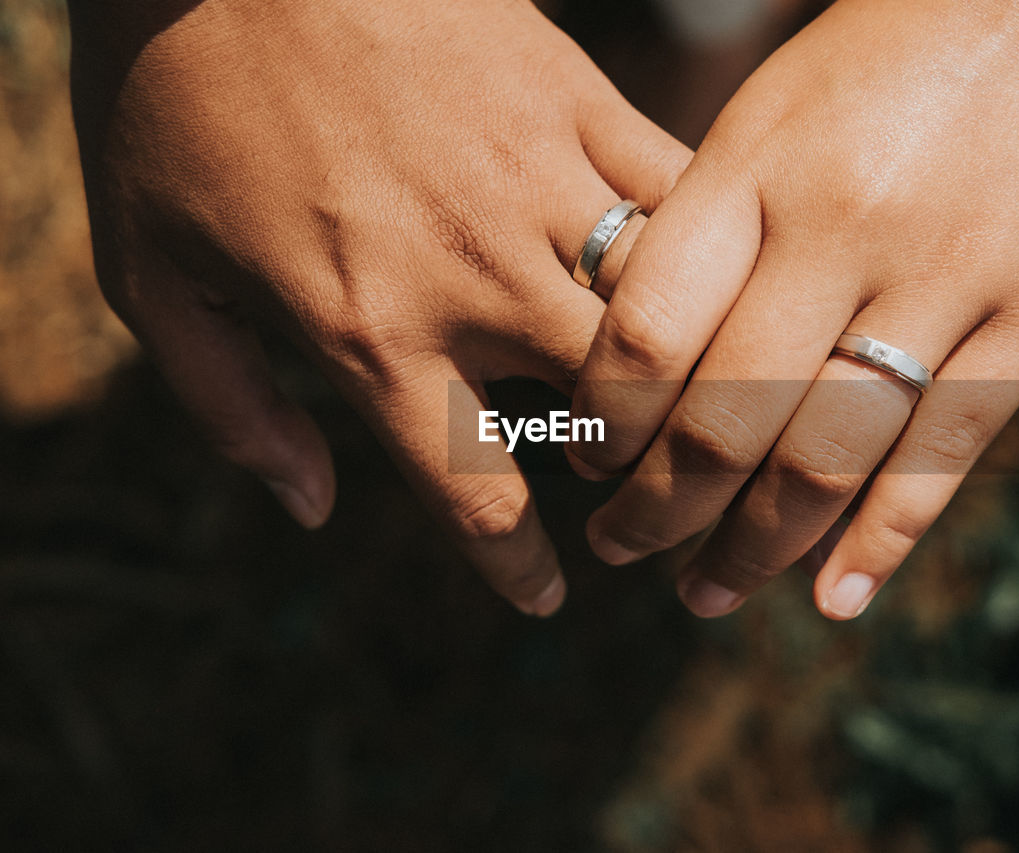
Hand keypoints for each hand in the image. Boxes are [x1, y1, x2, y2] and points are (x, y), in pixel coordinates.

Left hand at [68, 0, 688, 614]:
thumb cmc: (174, 96)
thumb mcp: (148, 271)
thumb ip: (230, 406)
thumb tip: (313, 503)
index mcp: (370, 334)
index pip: (473, 489)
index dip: (517, 563)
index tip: (547, 593)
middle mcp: (475, 280)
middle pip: (608, 411)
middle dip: (638, 473)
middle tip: (639, 498)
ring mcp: (538, 187)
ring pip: (665, 312)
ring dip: (686, 370)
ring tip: (687, 398)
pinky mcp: (576, 101)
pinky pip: (674, 193)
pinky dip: (700, 245)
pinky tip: (710, 269)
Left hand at [567, 0, 1018, 617]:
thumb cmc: (879, 62)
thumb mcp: (762, 119)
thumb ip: (701, 234)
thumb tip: (631, 364)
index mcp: (754, 173)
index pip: (646, 338)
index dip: (604, 425)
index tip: (589, 464)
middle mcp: (843, 230)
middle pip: (726, 418)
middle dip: (658, 507)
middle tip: (623, 546)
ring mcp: (949, 277)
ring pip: (827, 456)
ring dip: (754, 547)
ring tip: (706, 593)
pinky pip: (946, 455)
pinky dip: (885, 542)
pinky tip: (833, 598)